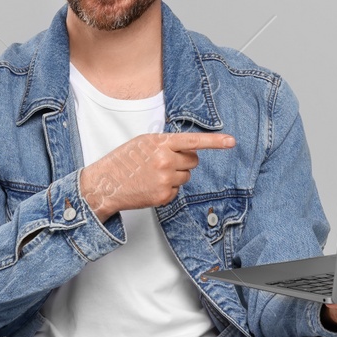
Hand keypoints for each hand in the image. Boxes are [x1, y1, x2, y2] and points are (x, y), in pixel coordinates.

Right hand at [79, 131, 235, 218]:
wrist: (105, 184)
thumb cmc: (122, 161)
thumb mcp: (143, 143)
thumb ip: (165, 143)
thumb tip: (186, 149)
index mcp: (160, 143)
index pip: (194, 141)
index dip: (216, 141)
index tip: (232, 141)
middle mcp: (165, 160)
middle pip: (193, 160)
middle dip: (184, 162)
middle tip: (164, 163)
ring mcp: (166, 179)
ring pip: (186, 176)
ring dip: (175, 176)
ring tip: (153, 175)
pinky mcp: (164, 195)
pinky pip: (177, 190)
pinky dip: (167, 189)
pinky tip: (150, 186)